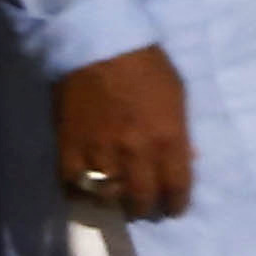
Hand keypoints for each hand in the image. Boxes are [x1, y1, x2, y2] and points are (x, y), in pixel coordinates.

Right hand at [52, 46, 192, 223]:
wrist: (99, 47)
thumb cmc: (147, 68)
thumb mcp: (178, 98)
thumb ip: (181, 133)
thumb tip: (187, 161)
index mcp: (167, 138)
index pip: (176, 186)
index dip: (176, 204)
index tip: (174, 209)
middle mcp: (134, 151)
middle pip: (141, 197)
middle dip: (146, 207)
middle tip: (145, 207)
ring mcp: (99, 150)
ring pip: (107, 195)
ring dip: (114, 200)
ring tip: (118, 198)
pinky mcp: (68, 145)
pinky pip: (71, 183)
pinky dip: (80, 191)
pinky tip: (88, 187)